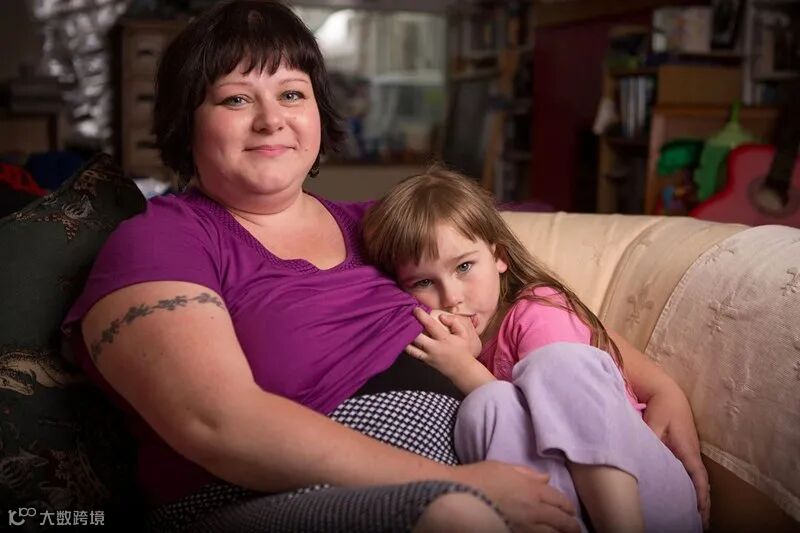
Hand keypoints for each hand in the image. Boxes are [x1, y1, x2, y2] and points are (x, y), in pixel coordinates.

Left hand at [407, 308, 492, 393]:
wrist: (462, 370)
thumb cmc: (463, 349)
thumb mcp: (463, 334)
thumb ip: (454, 322)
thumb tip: (441, 316)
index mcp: (445, 339)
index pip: (431, 325)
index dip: (422, 316)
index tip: (416, 309)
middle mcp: (435, 348)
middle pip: (418, 337)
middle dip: (410, 326)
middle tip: (404, 318)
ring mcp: (428, 356)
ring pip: (412, 347)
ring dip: (405, 337)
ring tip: (400, 328)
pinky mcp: (425, 361)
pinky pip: (413, 354)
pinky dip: (406, 347)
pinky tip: (402, 339)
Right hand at [452, 461, 580, 532]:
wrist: (457, 495)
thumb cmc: (477, 478)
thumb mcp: (503, 468)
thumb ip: (527, 474)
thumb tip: (545, 479)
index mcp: (532, 489)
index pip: (561, 501)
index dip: (568, 508)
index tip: (570, 511)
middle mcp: (533, 510)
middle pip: (562, 522)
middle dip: (571, 526)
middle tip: (575, 529)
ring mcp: (524, 527)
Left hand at [644, 391, 709, 528]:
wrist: (666, 391)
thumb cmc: (662, 407)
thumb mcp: (655, 423)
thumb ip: (651, 439)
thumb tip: (646, 455)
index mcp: (687, 450)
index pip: (698, 478)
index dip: (700, 496)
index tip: (701, 512)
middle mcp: (691, 453)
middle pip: (700, 483)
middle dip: (703, 504)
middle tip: (701, 524)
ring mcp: (688, 451)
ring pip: (696, 479)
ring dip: (698, 496)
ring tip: (697, 516)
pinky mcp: (683, 448)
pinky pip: (690, 472)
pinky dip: (692, 485)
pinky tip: (686, 494)